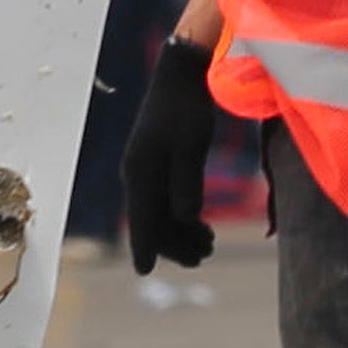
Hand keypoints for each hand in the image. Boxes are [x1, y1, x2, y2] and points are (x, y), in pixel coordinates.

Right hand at [123, 31, 220, 274]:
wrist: (182, 75)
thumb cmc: (187, 109)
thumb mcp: (190, 146)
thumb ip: (186, 184)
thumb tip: (184, 220)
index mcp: (140, 172)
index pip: (142, 219)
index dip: (145, 247)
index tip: (144, 272)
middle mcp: (138, 174)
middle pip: (151, 221)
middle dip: (174, 244)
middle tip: (203, 257)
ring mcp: (147, 168)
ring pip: (160, 212)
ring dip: (181, 232)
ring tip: (209, 244)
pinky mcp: (159, 162)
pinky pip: (166, 199)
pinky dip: (182, 216)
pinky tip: (202, 224)